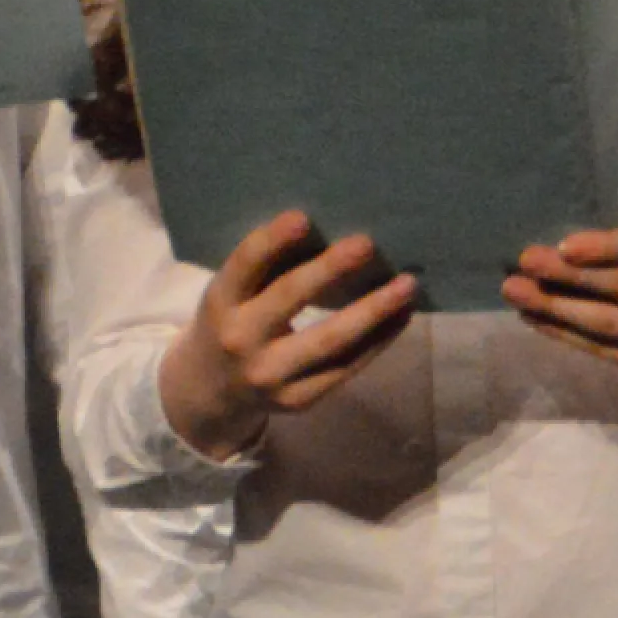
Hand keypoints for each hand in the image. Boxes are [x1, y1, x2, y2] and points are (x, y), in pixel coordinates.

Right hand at [156, 211, 418, 457]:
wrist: (210, 392)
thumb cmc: (232, 320)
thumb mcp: (231, 294)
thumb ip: (266, 268)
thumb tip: (333, 226)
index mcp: (220, 302)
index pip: (244, 266)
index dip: (272, 241)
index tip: (302, 217)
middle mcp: (240, 340)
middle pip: (288, 299)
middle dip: (329, 270)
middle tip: (366, 243)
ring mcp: (270, 375)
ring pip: (329, 341)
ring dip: (373, 311)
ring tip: (407, 285)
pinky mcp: (299, 399)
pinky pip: (345, 367)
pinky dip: (378, 340)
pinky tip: (401, 315)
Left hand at [506, 227, 617, 432]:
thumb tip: (562, 248)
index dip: (605, 247)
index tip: (563, 245)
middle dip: (568, 274)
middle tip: (525, 262)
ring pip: (607, 323)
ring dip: (556, 307)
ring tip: (516, 292)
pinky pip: (602, 350)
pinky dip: (565, 334)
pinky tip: (536, 318)